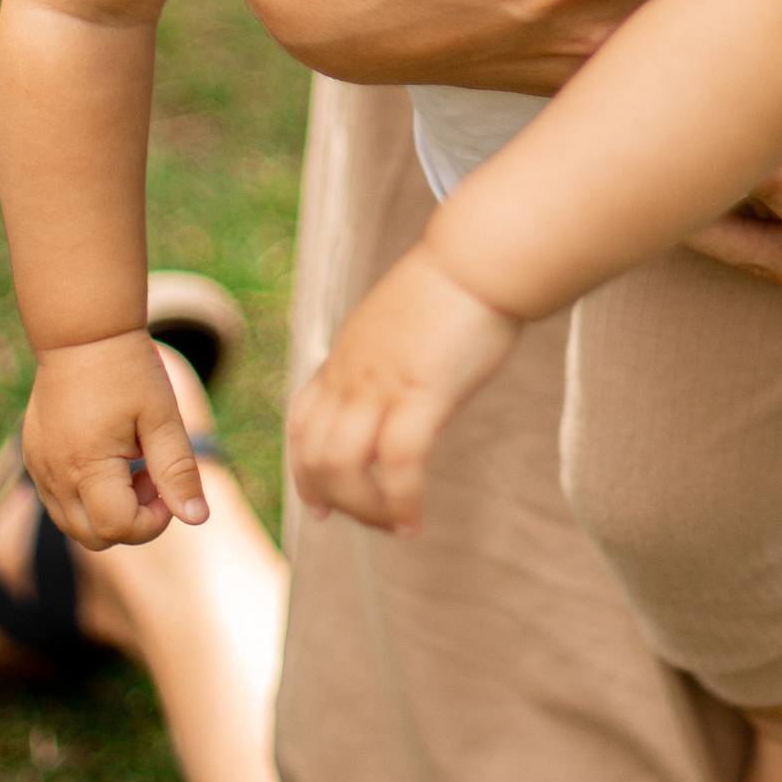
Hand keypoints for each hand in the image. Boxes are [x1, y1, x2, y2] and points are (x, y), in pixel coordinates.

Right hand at [23, 331, 208, 547]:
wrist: (83, 332)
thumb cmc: (128, 370)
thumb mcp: (163, 418)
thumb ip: (178, 471)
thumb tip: (196, 518)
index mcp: (86, 465)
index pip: (117, 528)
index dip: (152, 520)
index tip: (164, 480)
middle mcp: (54, 474)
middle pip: (93, 537)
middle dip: (131, 519)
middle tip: (150, 473)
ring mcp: (39, 467)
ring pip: (72, 524)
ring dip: (107, 510)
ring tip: (129, 462)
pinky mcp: (34, 458)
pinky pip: (58, 501)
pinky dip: (86, 497)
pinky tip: (108, 458)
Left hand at [286, 247, 521, 531]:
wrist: (479, 256)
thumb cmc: (458, 286)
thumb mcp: (404, 325)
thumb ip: (392, 355)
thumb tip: (407, 374)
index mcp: (346, 357)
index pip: (301, 423)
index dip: (303, 472)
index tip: (321, 506)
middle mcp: (352, 373)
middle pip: (313, 455)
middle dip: (338, 501)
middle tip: (375, 522)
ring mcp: (381, 382)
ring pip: (342, 466)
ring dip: (364, 509)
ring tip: (395, 525)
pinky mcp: (421, 390)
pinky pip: (398, 463)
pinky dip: (400, 502)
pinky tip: (415, 522)